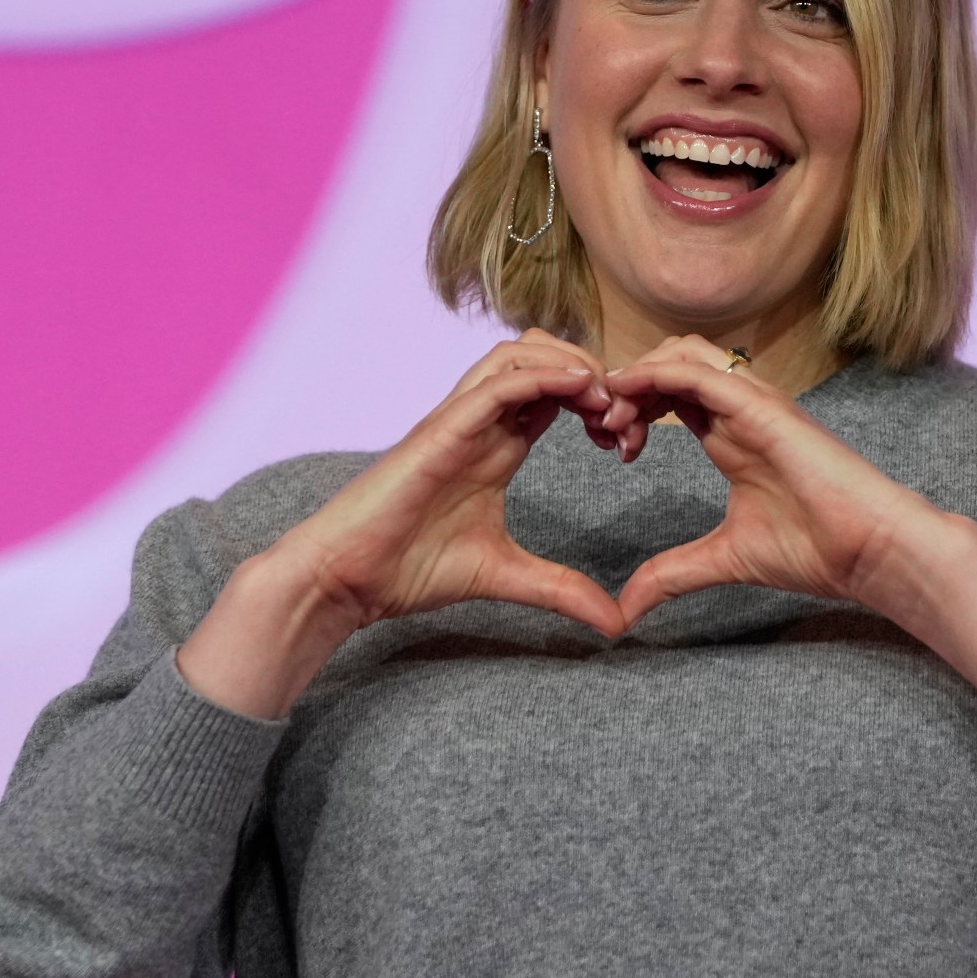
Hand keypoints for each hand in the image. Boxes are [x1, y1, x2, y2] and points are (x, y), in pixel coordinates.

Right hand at [179, 330, 627, 716]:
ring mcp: (458, 421)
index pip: (556, 393)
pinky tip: (581, 388)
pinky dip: (542, 375)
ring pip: (519, 354)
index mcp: (498, 446)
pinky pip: (496, 383)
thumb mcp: (507, 576)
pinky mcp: (440, 429)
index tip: (630, 438)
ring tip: (607, 398)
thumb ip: (561, 590)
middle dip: (594, 371)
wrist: (346, 577)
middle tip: (627, 412)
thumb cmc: (409, 568)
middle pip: (543, 356)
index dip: (601, 401)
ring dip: (571, 364)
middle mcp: (480, 423)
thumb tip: (615, 623)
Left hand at [603, 336, 967, 628]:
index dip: (631, 408)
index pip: (671, 394)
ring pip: (684, 354)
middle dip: (628, 387)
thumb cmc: (816, 549)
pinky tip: (629, 395)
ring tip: (612, 415)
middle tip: (602, 429)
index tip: (609, 447)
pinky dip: (658, 374)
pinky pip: (702, 371)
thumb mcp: (723, 559)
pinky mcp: (765, 407)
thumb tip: (626, 608)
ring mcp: (755, 403)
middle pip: (671, 364)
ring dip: (639, 375)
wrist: (869, 550)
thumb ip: (673, 574)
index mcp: (732, 435)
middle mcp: (742, 410)